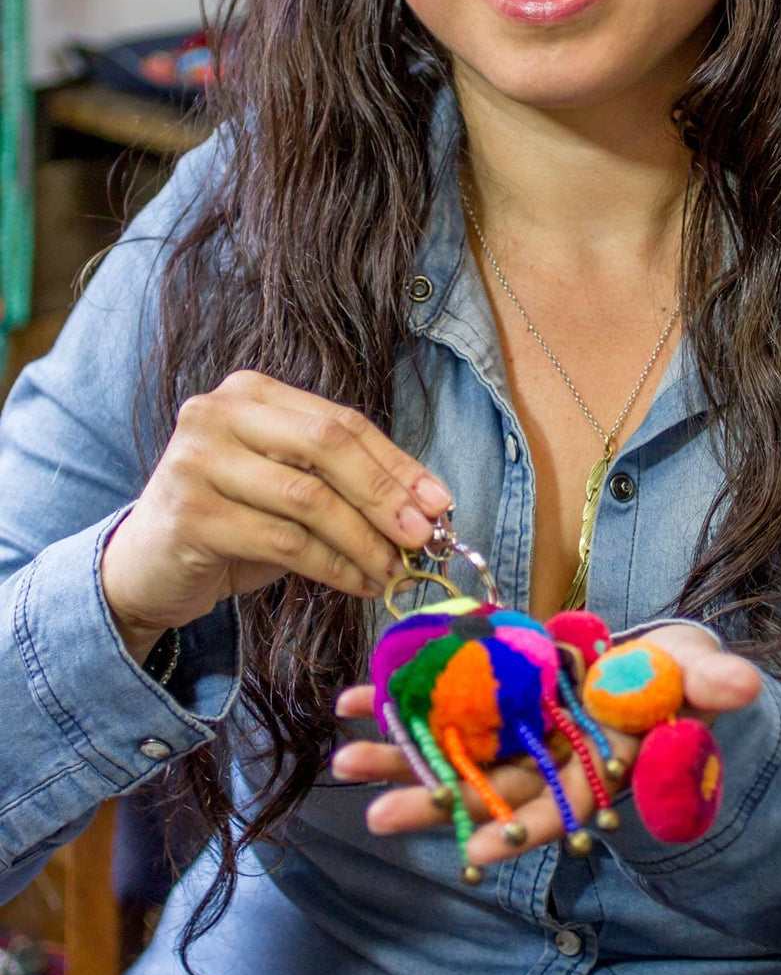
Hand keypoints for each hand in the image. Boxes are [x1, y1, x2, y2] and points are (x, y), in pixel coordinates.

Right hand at [100, 370, 452, 663]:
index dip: (397, 463)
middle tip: (423, 537)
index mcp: (252, 391)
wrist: (146, 567)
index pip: (341, 422)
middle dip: (385, 494)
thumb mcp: (289, 488)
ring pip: (308, 499)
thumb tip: (427, 506)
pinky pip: (283, 542)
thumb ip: (343, 483)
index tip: (439, 502)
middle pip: (327, 446)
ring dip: (363, 540)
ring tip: (394, 570)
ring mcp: (198, 459)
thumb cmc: (232, 521)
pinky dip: (332, 566)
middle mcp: (219, 412)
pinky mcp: (190, 512)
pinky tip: (357, 583)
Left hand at [331, 622, 759, 864]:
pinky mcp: (496, 695)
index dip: (523, 826)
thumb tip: (740, 685)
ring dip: (402, 760)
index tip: (476, 850)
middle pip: (492, 787)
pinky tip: (353, 701)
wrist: (658, 663)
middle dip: (436, 802)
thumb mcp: (700, 672)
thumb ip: (709, 682)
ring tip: (344, 763)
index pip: (561, 803)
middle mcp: (554, 755)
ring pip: (458, 754)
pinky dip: (400, 706)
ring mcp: (521, 729)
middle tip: (375, 816)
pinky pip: (444, 706)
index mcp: (604, 762)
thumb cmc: (682, 676)